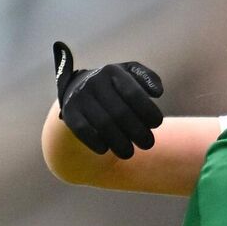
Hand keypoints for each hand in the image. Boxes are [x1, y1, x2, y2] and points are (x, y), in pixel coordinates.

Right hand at [53, 41, 163, 158]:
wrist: (79, 88)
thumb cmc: (115, 85)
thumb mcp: (131, 74)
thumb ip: (149, 79)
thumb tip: (157, 92)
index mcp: (113, 72)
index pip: (133, 93)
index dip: (148, 111)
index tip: (157, 123)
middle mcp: (94, 82)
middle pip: (120, 113)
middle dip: (138, 132)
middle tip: (148, 144)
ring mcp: (80, 97)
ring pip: (104, 125)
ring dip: (120, 143)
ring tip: (129, 153)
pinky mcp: (69, 112)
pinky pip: (83, 131)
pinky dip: (96, 143)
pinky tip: (106, 150)